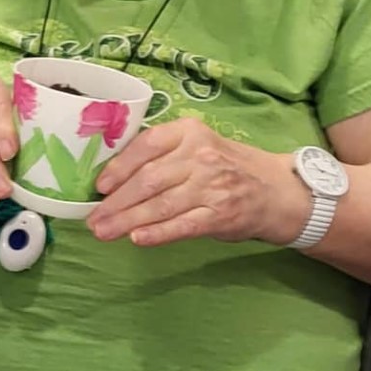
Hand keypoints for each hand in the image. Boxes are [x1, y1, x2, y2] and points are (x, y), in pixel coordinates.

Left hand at [85, 118, 308, 246]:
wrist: (276, 189)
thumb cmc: (227, 166)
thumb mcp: (198, 146)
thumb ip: (164, 154)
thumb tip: (114, 176)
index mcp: (190, 132)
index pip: (147, 144)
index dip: (120, 166)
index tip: (100, 186)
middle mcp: (201, 155)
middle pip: (149, 179)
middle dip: (116, 201)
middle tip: (93, 219)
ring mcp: (212, 186)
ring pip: (160, 205)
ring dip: (127, 220)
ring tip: (104, 232)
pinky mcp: (220, 216)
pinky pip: (182, 226)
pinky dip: (157, 233)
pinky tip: (137, 239)